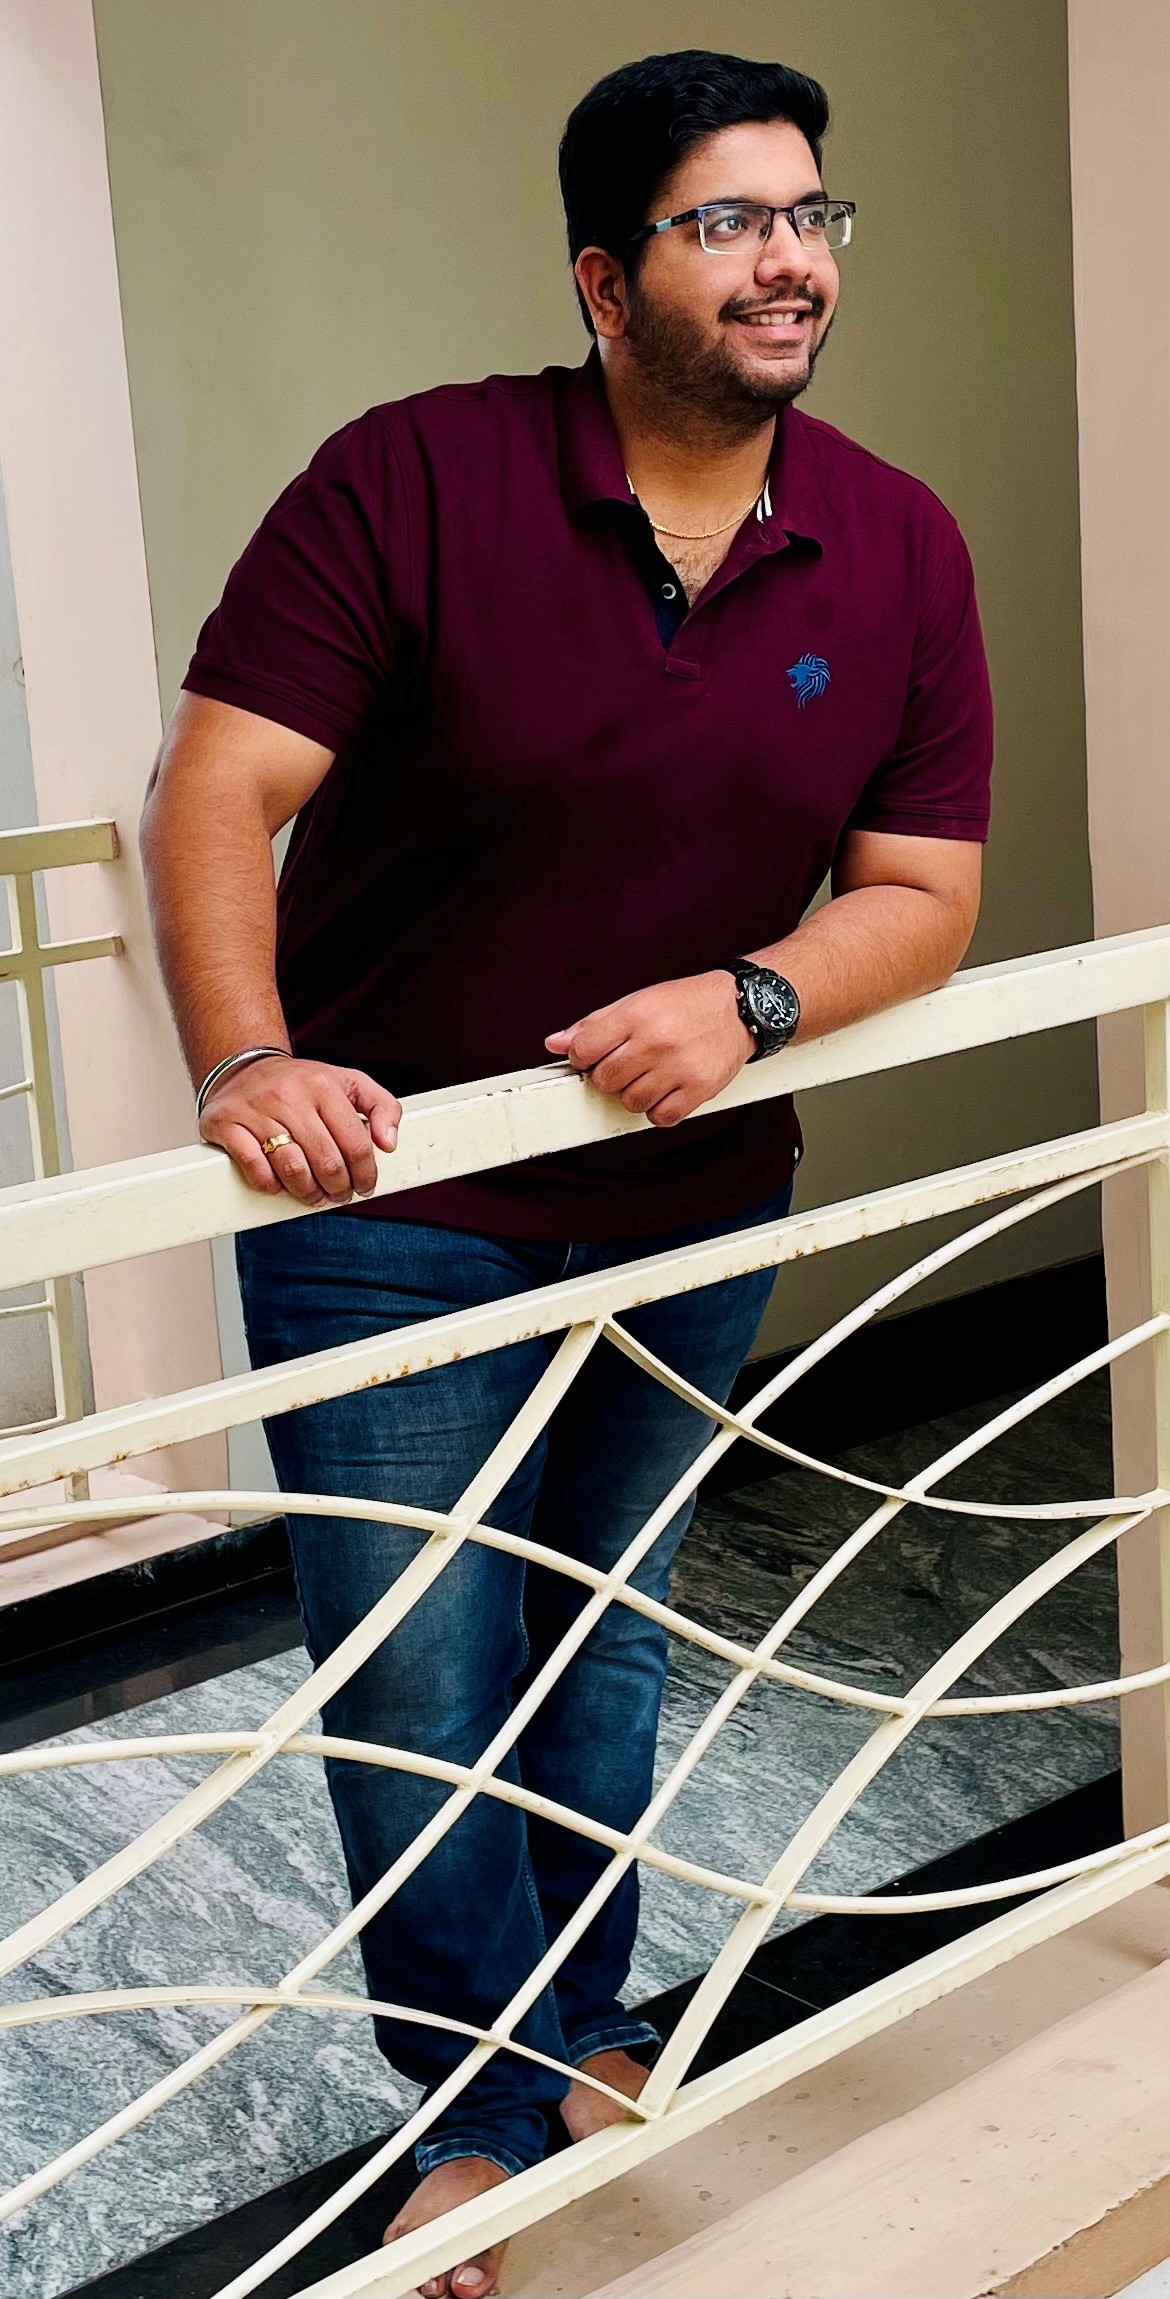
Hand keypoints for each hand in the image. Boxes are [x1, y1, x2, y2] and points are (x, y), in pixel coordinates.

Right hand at [199, 1054, 400, 1201]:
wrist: (243, 1066)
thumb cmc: (302, 1084)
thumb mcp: (349, 1083)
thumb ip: (382, 1107)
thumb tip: (390, 1143)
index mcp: (323, 1085)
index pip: (356, 1143)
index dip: (366, 1174)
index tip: (365, 1186)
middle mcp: (289, 1096)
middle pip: (326, 1161)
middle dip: (338, 1188)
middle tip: (339, 1194)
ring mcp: (256, 1110)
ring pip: (292, 1169)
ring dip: (307, 1192)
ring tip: (314, 1194)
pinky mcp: (227, 1124)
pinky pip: (254, 1168)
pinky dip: (271, 1185)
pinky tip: (280, 1183)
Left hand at [545, 972, 754, 1126]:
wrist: (740, 1008)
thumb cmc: (686, 1004)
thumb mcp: (637, 1001)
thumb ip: (593, 1024)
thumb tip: (555, 1043)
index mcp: (637, 1015)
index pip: (583, 1050)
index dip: (582, 1056)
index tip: (593, 1055)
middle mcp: (657, 1042)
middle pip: (605, 1080)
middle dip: (609, 1074)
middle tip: (627, 1063)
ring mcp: (679, 1068)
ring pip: (630, 1102)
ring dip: (634, 1093)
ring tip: (649, 1075)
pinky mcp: (699, 1089)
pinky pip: (660, 1118)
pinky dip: (658, 1110)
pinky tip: (665, 1090)